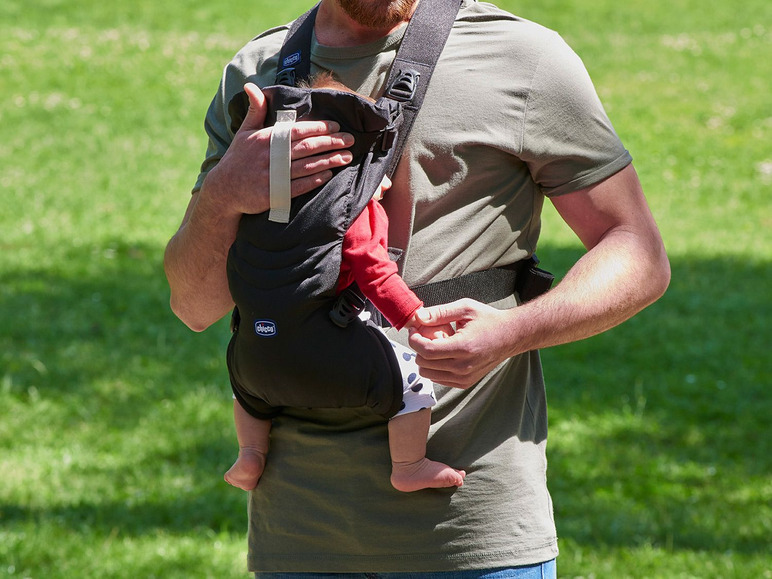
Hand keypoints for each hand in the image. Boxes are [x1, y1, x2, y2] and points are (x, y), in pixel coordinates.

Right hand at [203, 82, 354, 215]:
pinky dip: (315, 180)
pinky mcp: (274, 194)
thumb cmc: (237, 159)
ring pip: (307, 167)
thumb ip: (255, 110)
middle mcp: (270, 156)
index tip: (336, 126)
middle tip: (350, 139)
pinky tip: (329, 174)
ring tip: (346, 157)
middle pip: (307, 148)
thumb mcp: (244, 132)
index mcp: (266, 139)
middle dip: (331, 142)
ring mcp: (272, 176)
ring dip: (329, 161)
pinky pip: (299, 186)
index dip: (319, 128)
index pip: (297, 131)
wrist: (224, 190)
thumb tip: (251, 86)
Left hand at [408, 299, 515, 388]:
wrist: (510, 336)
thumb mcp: (464, 308)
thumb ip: (439, 312)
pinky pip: (438, 379)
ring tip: (438, 344)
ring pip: (428, 374)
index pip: (426, 351)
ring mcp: (464, 378)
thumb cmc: (488, 320)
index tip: (415, 330)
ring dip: (426, 359)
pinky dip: (435, 367)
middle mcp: (463, 367)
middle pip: (423, 364)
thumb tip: (416, 317)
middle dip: (418, 348)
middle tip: (425, 334)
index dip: (414, 340)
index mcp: (463, 347)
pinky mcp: (465, 383)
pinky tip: (445, 353)